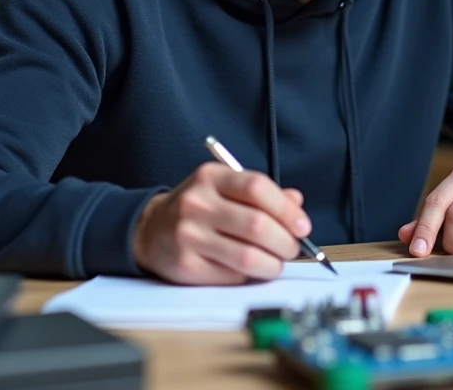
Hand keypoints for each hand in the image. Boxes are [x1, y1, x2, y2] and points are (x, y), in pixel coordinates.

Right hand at [132, 162, 310, 284]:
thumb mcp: (225, 188)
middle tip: (292, 248)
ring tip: (275, 262)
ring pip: (248, 257)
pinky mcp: (185, 265)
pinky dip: (249, 276)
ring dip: (272, 264)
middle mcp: (197, 203)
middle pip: (257, 225)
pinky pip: (231, 275)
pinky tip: (248, 269)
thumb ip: (261, 193)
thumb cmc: (198, 208)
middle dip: (286, 242)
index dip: (287, 209)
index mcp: (211, 177)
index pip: (257, 187)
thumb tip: (296, 202)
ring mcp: (189, 235)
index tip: (302, 226)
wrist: (149, 229)